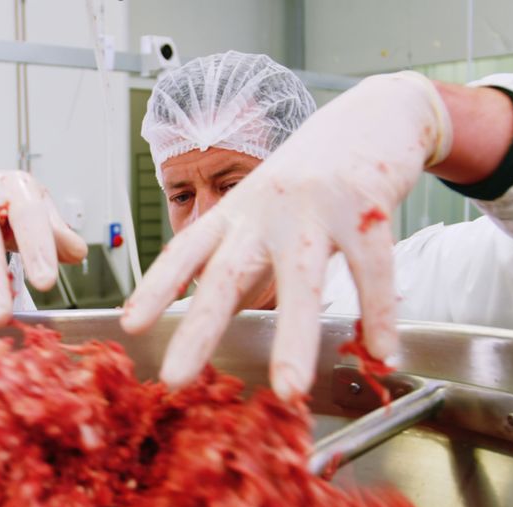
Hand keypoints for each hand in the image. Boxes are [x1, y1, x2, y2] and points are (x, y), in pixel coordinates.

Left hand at [121, 71, 451, 398]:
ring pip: (303, 277)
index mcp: (237, 212)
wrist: (377, 113)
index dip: (156, 287)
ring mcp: (316, 206)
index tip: (131, 325)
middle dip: (199, 328)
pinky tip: (381, 354)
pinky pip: (373, 268)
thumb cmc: (313, 172)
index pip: (186, 250)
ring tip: (288, 389)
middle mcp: (267, 209)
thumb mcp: (264, 208)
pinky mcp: (367, 205)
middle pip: (228, 273)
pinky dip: (379, 314)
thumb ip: (246, 260)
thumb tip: (221, 314)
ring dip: (295, 337)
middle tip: (176, 378)